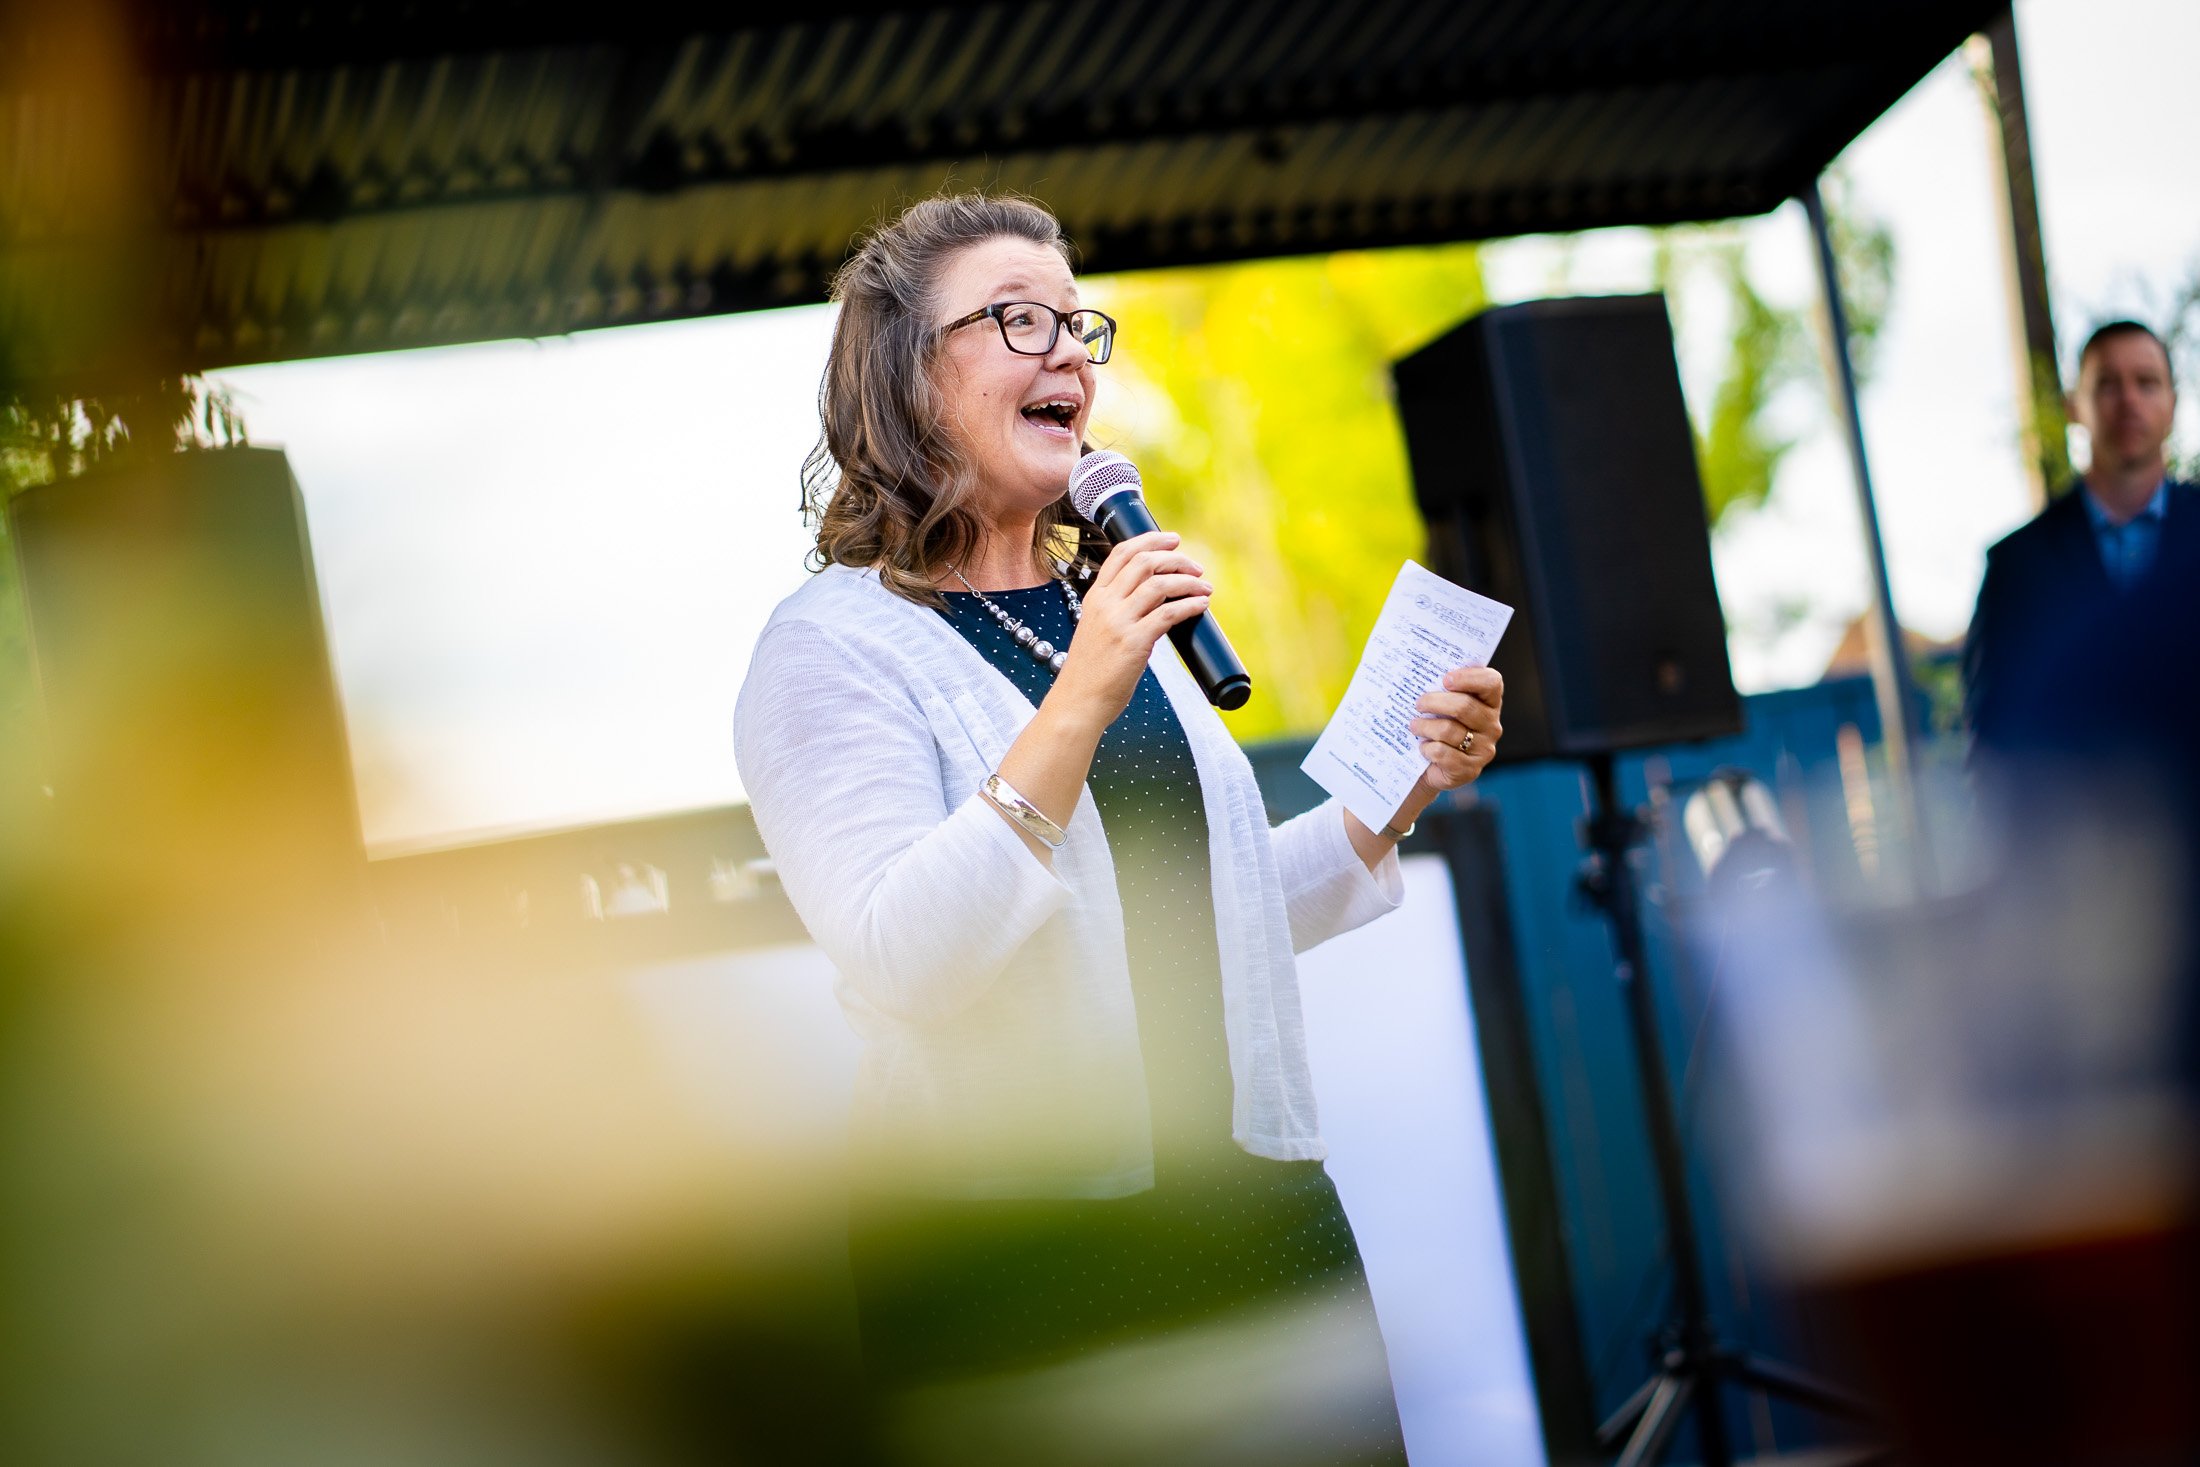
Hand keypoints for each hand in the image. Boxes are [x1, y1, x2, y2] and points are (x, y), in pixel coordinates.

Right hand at [1050, 530, 1212, 730]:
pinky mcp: (1134, 642)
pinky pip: (1169, 613)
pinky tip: (1201, 605)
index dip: (1150, 540)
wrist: (1078, 701)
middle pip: (1145, 561)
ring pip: (1160, 584)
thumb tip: (1155, 602)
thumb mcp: (1096, 630)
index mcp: (1095, 597)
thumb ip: (1117, 612)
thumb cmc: (1091, 672)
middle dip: (1176, 558)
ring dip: (1189, 581)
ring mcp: (1119, 622)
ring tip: (1205, 586)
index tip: (1173, 540)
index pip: (1122, 552)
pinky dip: (1190, 604)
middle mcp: (1105, 604)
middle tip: (1196, 566)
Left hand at [1400, 665, 1503, 813]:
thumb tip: (1418, 668)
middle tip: (1419, 703)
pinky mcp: (1470, 769)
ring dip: (1425, 726)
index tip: (1445, 679)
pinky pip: (1443, 753)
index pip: (1492, 682)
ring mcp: (1484, 749)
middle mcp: (1492, 725)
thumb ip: (1440, 687)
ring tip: (1415, 726)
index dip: (1469, 678)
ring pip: (1449, 730)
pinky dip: (1428, 749)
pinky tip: (1423, 747)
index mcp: (1489, 703)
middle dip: (1435, 702)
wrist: (1428, 767)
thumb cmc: (1435, 726)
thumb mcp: (1441, 705)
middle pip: (1464, 706)